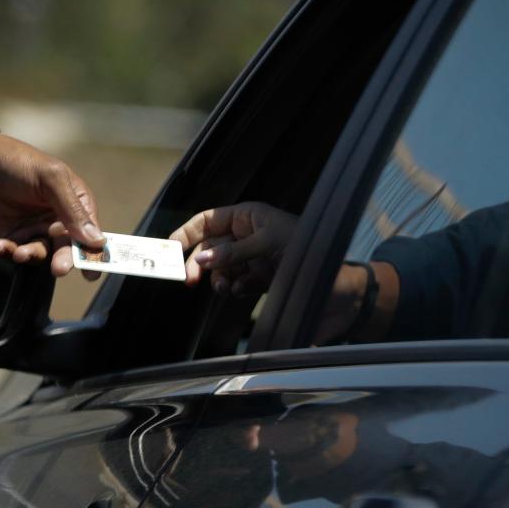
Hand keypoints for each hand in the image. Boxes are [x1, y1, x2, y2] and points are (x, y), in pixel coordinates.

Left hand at [0, 121, 104, 277]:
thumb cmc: (14, 160)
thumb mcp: (50, 177)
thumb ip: (72, 209)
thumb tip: (97, 240)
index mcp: (74, 204)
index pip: (90, 232)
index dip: (93, 251)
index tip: (92, 269)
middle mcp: (56, 221)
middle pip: (68, 250)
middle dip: (64, 260)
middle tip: (59, 268)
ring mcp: (33, 232)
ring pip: (43, 255)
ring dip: (34, 256)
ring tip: (20, 252)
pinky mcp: (10, 240)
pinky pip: (15, 255)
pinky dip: (9, 254)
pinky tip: (0, 245)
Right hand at [170, 202, 298, 294]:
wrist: (338, 288)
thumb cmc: (310, 251)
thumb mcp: (268, 245)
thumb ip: (233, 253)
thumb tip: (201, 261)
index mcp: (250, 217)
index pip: (208, 220)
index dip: (187, 233)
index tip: (170, 250)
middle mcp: (249, 236)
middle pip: (210, 247)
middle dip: (199, 262)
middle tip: (189, 281)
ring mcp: (254, 259)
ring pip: (221, 268)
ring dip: (216, 278)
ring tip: (222, 288)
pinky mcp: (260, 280)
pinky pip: (235, 283)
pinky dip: (233, 288)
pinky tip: (237, 291)